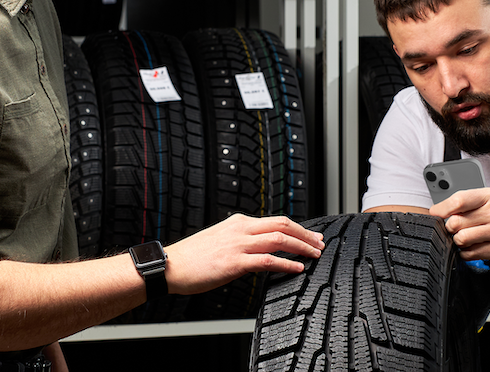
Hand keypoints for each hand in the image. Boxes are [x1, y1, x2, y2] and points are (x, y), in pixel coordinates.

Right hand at [163, 213, 323, 295]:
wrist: (170, 266)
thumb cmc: (192, 258)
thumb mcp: (219, 240)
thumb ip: (239, 241)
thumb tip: (259, 249)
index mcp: (237, 222)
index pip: (275, 220)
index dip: (298, 228)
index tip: (311, 236)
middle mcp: (240, 229)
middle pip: (282, 224)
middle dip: (306, 234)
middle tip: (320, 244)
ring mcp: (238, 244)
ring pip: (279, 239)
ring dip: (302, 247)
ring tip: (314, 255)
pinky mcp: (234, 262)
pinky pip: (267, 260)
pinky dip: (286, 263)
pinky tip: (296, 269)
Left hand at [429, 187, 489, 260]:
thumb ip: (468, 201)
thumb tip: (439, 210)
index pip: (458, 201)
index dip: (441, 208)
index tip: (435, 213)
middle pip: (455, 222)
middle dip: (449, 227)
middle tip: (455, 227)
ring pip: (461, 239)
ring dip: (457, 240)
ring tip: (464, 237)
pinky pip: (471, 254)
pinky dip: (466, 252)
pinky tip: (472, 246)